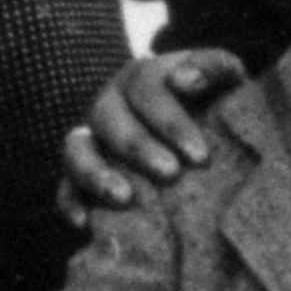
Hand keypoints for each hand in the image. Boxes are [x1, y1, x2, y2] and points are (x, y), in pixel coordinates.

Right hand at [63, 45, 241, 220]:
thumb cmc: (217, 106)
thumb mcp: (225, 80)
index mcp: (142, 77)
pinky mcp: (81, 176)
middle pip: (108, 117)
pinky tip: (86, 222)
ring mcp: (92, 140)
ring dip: (96, 172)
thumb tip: (184, 80)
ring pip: (77, 150)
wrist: (206, 132)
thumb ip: (213, 68)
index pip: (145, 88)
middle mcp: (110, 103)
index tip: (199, 155)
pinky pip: (65, 187)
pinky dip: (71, 202)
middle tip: (170, 174)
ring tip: (124, 198)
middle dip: (137, 146)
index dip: (169, 120)